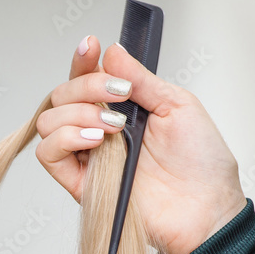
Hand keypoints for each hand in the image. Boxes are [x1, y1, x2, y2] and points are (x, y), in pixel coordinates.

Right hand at [35, 35, 246, 253]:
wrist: (206, 208)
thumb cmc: (201, 163)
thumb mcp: (178, 105)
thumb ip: (141, 79)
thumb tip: (110, 51)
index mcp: (120, 109)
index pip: (85, 79)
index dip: (81, 61)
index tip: (90, 46)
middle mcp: (98, 130)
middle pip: (60, 96)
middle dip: (85, 86)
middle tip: (118, 95)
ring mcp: (87, 157)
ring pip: (48, 122)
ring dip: (76, 113)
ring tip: (112, 126)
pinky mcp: (80, 184)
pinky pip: (48, 154)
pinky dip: (64, 138)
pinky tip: (96, 139)